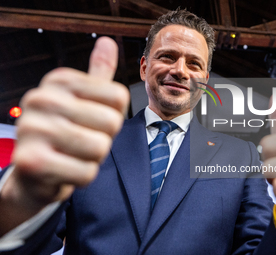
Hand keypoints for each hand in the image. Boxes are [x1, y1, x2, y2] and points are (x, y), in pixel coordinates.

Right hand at [0, 37, 128, 233]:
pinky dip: (82, 176)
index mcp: (59, 79)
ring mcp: (32, 129)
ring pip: (99, 149)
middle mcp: (41, 97)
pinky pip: (86, 173)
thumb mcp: (83, 99)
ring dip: (92, 159)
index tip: (91, 120)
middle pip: (111, 122)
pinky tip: (63, 170)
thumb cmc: (68, 131)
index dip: (113, 116)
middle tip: (81, 141)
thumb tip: (108, 41)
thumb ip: (98, 73)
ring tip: (72, 154)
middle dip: (103, 139)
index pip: (120, 96)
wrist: (35, 170)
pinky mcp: (30, 162)